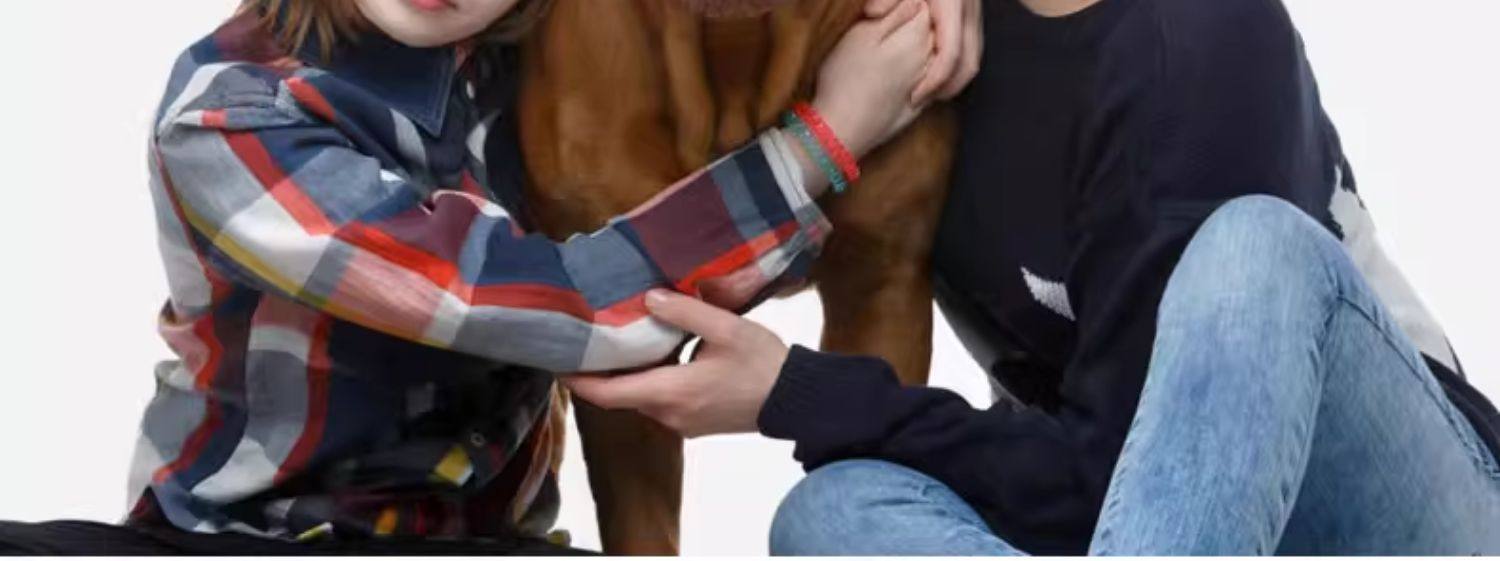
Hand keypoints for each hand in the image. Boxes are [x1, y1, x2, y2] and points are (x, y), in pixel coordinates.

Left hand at [563, 290, 787, 438]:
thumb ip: (686, 312)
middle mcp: (670, 414)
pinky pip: (660, 402)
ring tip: (616, 342)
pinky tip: (653, 356)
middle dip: (602, 372)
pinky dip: (648, 382)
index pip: (610, 393)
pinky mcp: (695, 423)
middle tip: (587, 340)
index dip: (579, 380)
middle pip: (622, 396)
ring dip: (627, 376)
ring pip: (641, 398)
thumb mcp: (727, 328)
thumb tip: (648, 299)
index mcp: (672, 392)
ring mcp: (682, 423)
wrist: (796, 399)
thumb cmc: (763, 364)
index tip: (558, 363)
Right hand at [811, 0, 933, 159]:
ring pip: (931, 54)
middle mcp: (930, 59)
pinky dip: (918, 72)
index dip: (903, 6)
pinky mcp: (920, 104)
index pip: (923, 7)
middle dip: (913, 25)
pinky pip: (928, 79)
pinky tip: (892, 77)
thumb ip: (893, 12)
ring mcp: (927, 84)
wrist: (841, 131)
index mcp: (916, 37)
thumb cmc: (844, 79)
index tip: (880, 15)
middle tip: (881, 34)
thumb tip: (915, 2)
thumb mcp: (861, 34)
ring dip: (915, 48)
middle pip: (931, 30)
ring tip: (886, 55)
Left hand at [867, 0, 983, 102]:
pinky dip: (956, 66)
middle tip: (918, 101)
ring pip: (973, 58)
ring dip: (954, 80)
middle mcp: (968, 10)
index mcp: (952, 3)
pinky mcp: (972, 15)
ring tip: (925, 92)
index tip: (914, 98)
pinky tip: (932, 71)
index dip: (934, 81)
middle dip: (947, 89)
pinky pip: (971, 48)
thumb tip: (874, 12)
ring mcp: (974, 13)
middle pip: (968, 63)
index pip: (950, 54)